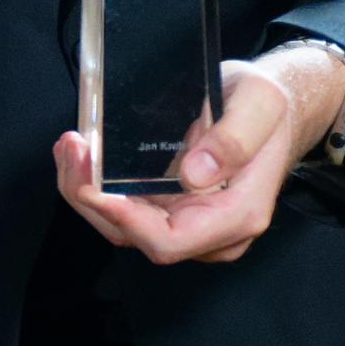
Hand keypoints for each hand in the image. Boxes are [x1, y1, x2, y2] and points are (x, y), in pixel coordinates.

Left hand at [51, 48, 340, 264]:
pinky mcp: (167, 208)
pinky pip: (122, 208)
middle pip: (134, 237)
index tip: (94, 186)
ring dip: (85, 189)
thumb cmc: (269, 107)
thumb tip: (195, 175)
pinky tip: (80, 151)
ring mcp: (186, 222)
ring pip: (120, 226)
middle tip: (73, 148)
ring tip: (71, 145)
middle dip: (92, 198)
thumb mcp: (261, 104)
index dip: (126, 221)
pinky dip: (95, 183)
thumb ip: (234, 139)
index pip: (170, 241)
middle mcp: (210, 231)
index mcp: (237, 215)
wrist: (274, 110)